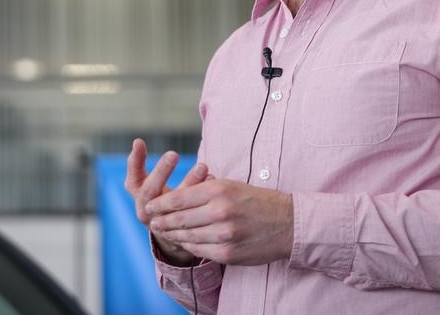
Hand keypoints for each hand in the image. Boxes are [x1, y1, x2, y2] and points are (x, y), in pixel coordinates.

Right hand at [124, 138, 209, 264]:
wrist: (170, 230)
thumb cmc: (158, 194)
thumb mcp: (146, 180)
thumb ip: (139, 163)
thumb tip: (136, 141)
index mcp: (137, 195)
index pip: (133, 179)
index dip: (135, 162)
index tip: (140, 143)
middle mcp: (146, 209)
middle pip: (150, 191)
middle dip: (161, 171)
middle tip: (173, 154)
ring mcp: (162, 222)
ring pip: (174, 204)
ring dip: (188, 184)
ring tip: (202, 166)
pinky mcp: (181, 229)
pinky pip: (192, 213)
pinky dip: (203, 197)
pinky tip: (212, 180)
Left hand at [145, 178, 293, 265]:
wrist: (288, 223)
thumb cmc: (257, 201)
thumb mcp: (231, 185)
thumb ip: (204, 190)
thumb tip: (176, 197)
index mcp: (218, 190)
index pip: (179, 198)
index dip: (160, 204)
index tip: (151, 206)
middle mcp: (219, 211)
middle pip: (179, 218)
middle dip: (162, 221)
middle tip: (152, 222)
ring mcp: (224, 235)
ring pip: (188, 236)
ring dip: (172, 235)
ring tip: (164, 232)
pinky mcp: (228, 253)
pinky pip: (200, 251)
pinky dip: (189, 246)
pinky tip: (183, 242)